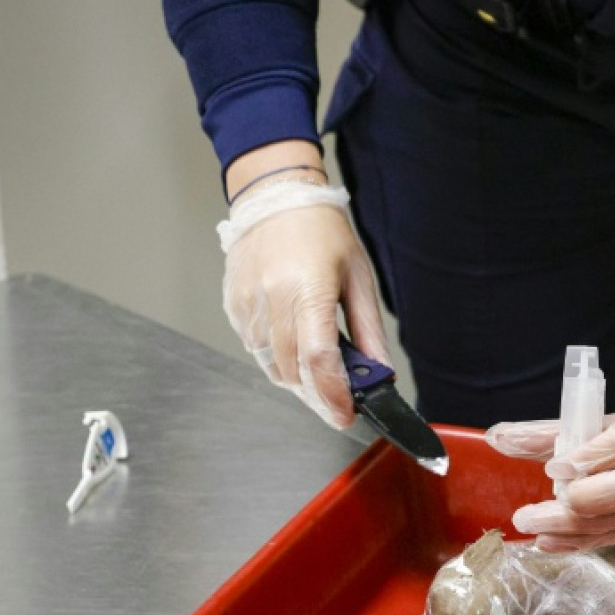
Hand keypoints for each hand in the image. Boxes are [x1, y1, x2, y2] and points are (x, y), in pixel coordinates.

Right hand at [222, 202, 390, 427]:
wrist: (276, 198)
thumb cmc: (322, 232)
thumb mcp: (358, 278)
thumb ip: (367, 330)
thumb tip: (380, 370)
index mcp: (308, 290)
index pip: (319, 359)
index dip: (333, 395)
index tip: (346, 416)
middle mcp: (273, 300)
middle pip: (294, 371)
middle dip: (319, 396)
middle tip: (339, 405)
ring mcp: (248, 305)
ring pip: (272, 367)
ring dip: (298, 381)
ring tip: (321, 378)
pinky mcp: (234, 307)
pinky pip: (256, 349)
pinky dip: (278, 360)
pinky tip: (295, 349)